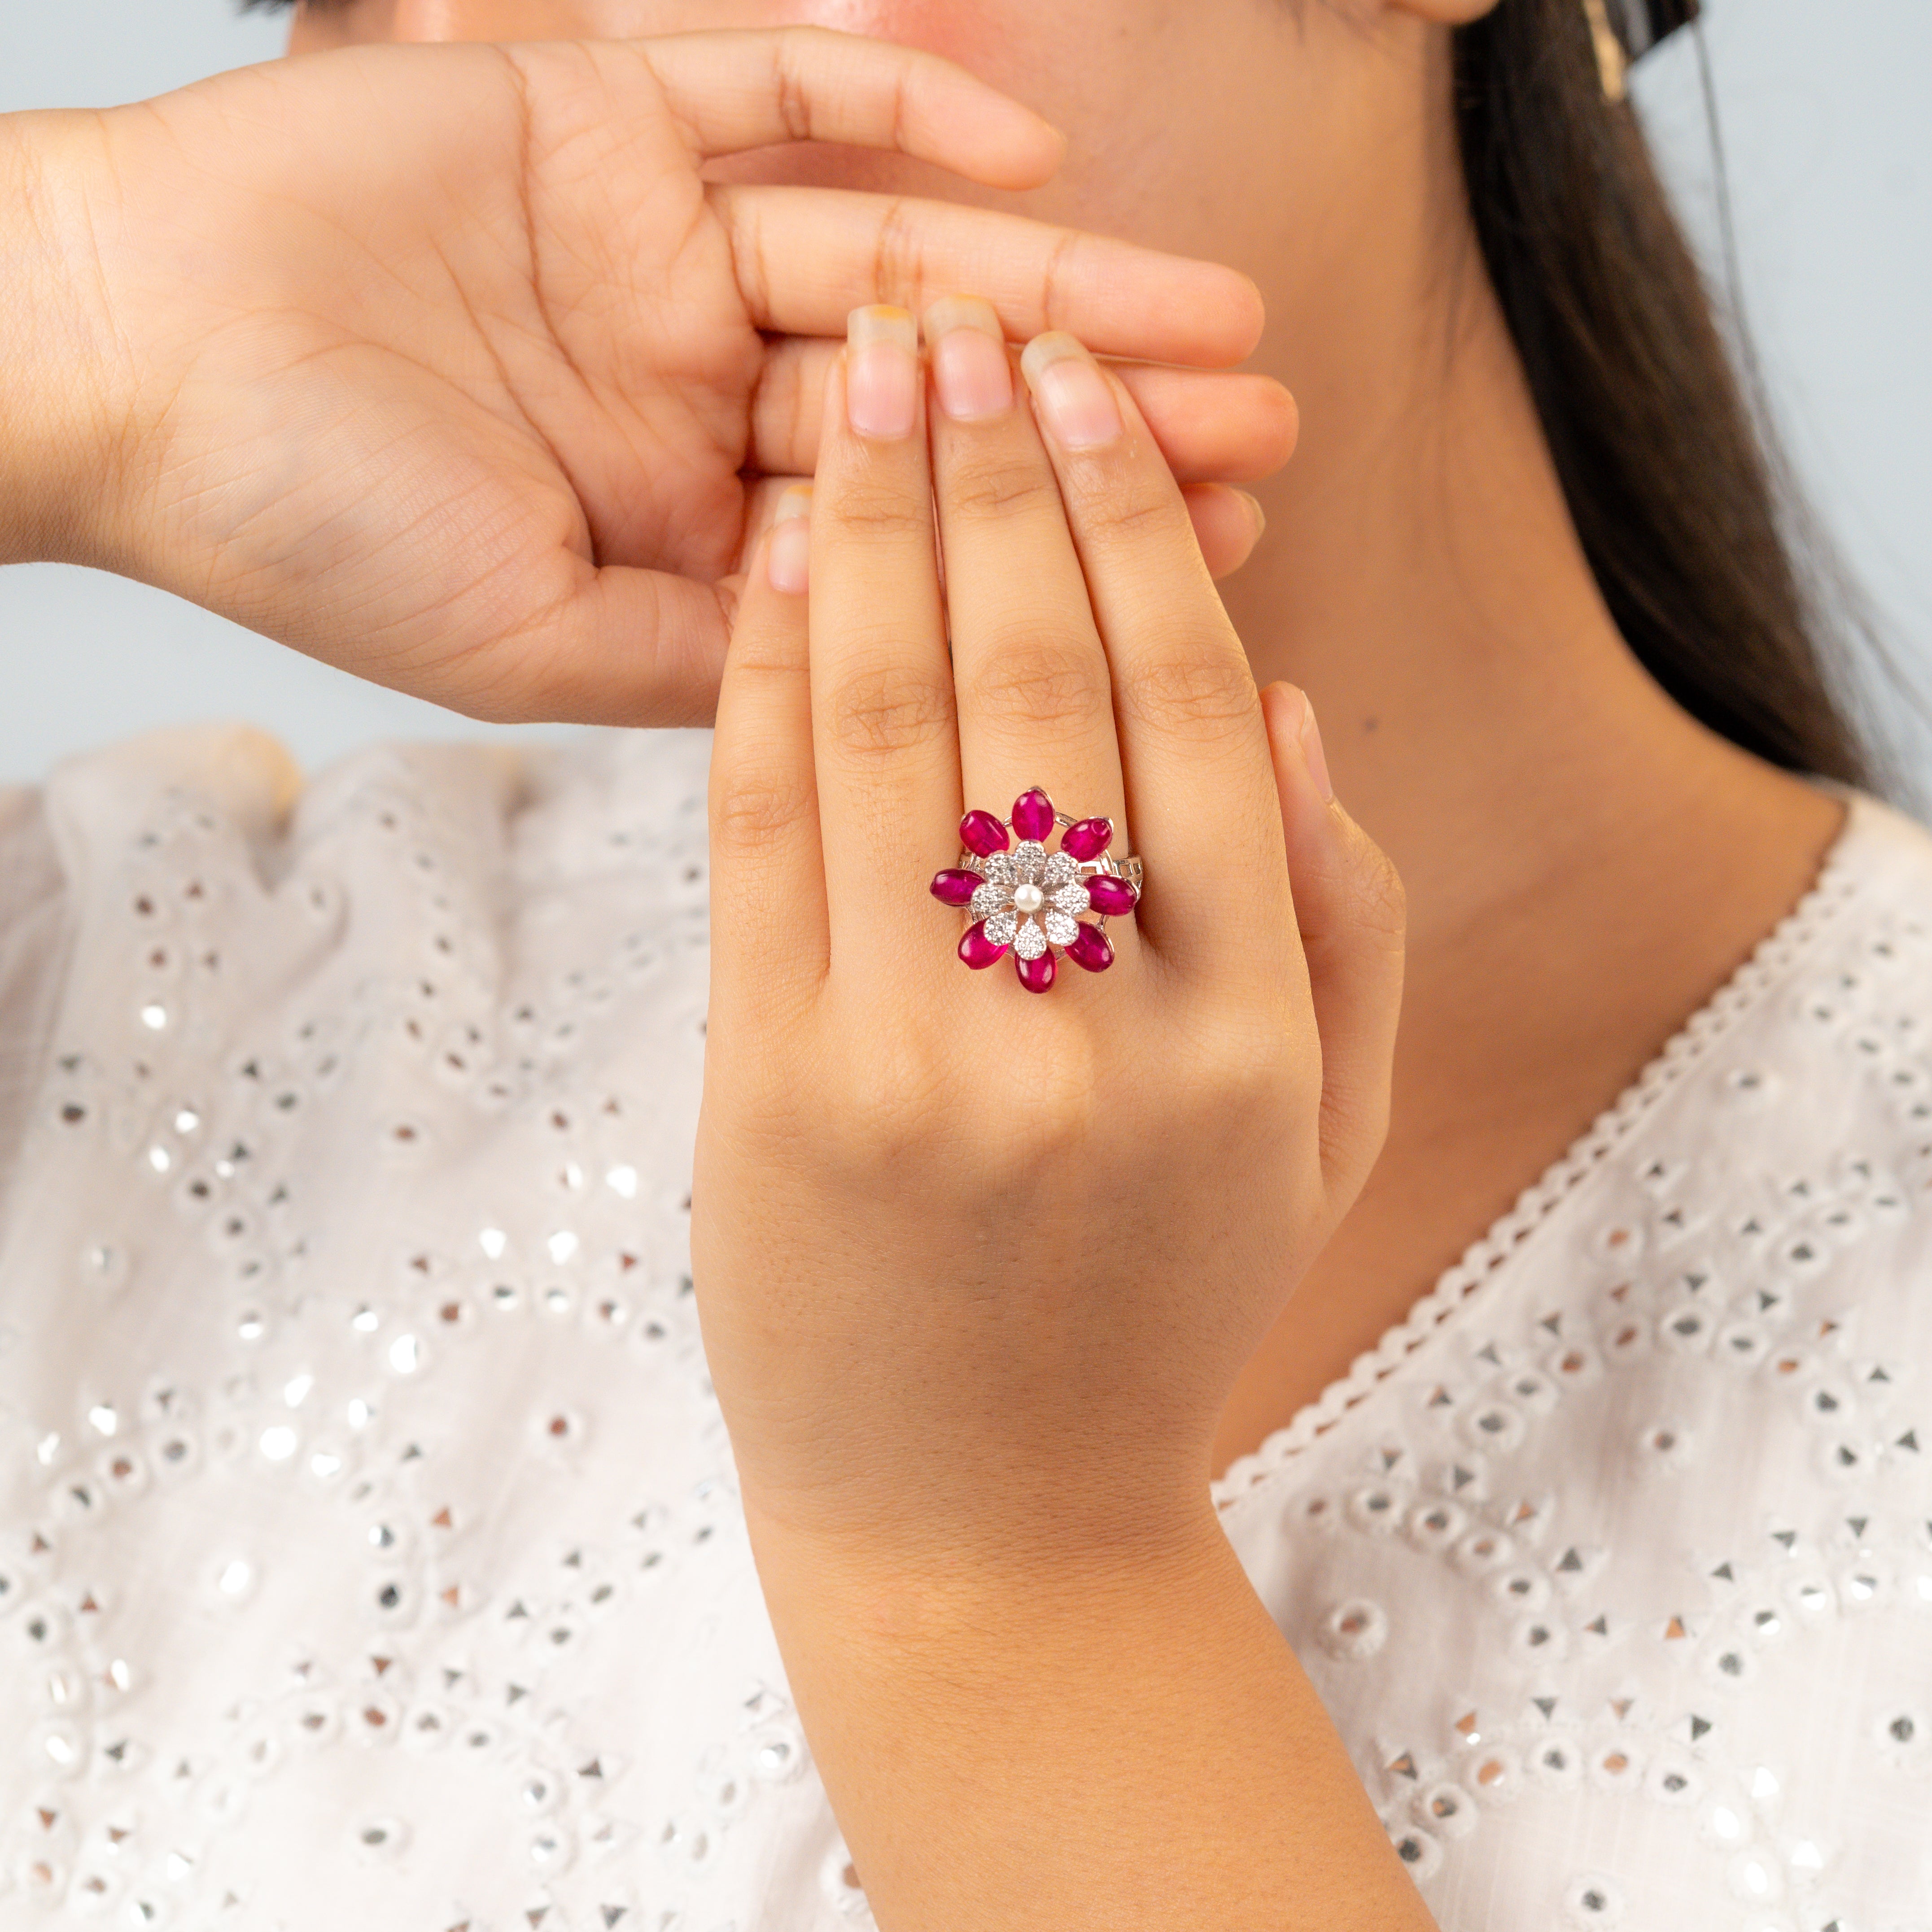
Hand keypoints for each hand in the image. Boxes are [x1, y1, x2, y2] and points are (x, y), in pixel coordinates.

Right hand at [3, 29, 1291, 724]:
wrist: (124, 365)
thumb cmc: (309, 524)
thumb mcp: (535, 644)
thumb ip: (722, 659)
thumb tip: (894, 662)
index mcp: (696, 532)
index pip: (919, 541)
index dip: (1059, 546)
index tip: (1209, 558)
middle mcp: (701, 398)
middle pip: (944, 406)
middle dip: (1101, 415)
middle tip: (1262, 428)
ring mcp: (663, 257)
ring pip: (898, 255)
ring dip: (1054, 275)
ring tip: (1216, 313)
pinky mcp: (607, 117)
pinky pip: (776, 91)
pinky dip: (896, 102)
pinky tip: (1031, 140)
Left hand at [694, 297, 1402, 1564]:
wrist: (981, 1525)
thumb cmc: (1160, 1316)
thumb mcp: (1319, 1139)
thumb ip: (1345, 921)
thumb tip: (1297, 695)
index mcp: (1244, 1039)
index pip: (1196, 713)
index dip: (1132, 528)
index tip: (1083, 398)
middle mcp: (1085, 1039)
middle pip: (1030, 688)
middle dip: (986, 477)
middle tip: (952, 327)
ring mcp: (910, 1066)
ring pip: (883, 733)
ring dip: (863, 536)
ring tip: (853, 396)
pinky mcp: (769, 1093)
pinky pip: (761, 839)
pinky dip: (762, 683)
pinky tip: (768, 564)